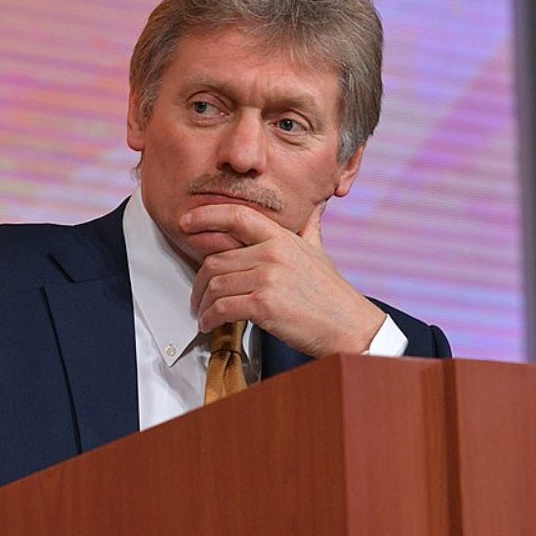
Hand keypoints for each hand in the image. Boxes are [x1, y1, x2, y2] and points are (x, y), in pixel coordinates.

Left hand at [183, 203, 386, 356]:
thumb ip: (309, 229)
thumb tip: (314, 208)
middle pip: (215, 260)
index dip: (206, 216)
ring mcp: (268, 278)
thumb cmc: (332, 294)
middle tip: (197, 296)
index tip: (186, 222)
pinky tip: (209, 324)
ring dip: (202, 304)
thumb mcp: (319, 252)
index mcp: (282, 238)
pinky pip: (222, 308)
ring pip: (215, 285)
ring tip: (203, 314)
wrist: (349, 326)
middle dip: (200, 282)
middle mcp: (273, 253)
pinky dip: (209, 318)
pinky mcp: (264, 305)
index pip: (236, 216)